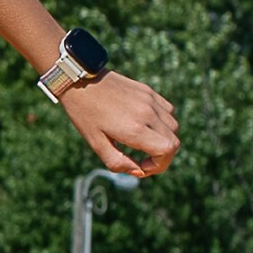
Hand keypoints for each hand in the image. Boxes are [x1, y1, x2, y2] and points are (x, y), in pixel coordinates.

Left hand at [64, 72, 178, 177]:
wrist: (79, 80)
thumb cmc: (84, 114)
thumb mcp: (95, 143)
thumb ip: (118, 162)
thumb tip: (139, 172)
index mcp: (134, 129)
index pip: (167, 150)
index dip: (159, 165)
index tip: (141, 167)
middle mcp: (147, 114)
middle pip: (173, 142)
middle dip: (162, 157)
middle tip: (142, 159)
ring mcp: (150, 101)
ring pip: (173, 127)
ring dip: (163, 140)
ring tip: (142, 142)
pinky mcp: (149, 92)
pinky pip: (168, 112)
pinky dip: (162, 123)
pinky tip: (144, 125)